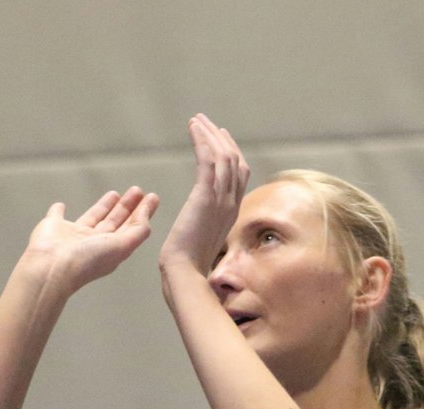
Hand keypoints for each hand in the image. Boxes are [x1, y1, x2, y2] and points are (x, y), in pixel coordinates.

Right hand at [22, 187, 159, 293]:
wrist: (52, 265)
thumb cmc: (87, 260)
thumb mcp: (122, 246)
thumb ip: (138, 230)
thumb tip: (145, 213)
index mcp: (111, 249)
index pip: (131, 228)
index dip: (142, 213)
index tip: (152, 197)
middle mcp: (94, 243)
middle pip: (115, 221)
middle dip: (127, 207)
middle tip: (137, 190)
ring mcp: (73, 236)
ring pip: (93, 217)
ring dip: (104, 206)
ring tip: (115, 193)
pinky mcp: (53, 227)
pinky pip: (57, 215)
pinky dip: (58, 210)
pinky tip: (61, 205)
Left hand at [158, 113, 249, 276]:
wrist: (184, 272)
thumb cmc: (188, 262)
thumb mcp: (204, 238)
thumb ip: (207, 222)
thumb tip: (202, 219)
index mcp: (232, 211)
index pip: (239, 174)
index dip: (232, 152)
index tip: (219, 137)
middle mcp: (231, 202)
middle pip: (234, 160)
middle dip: (220, 138)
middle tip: (205, 122)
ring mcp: (221, 200)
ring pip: (223, 157)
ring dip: (209, 135)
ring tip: (196, 121)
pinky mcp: (205, 198)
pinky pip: (208, 161)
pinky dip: (202, 142)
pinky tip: (193, 129)